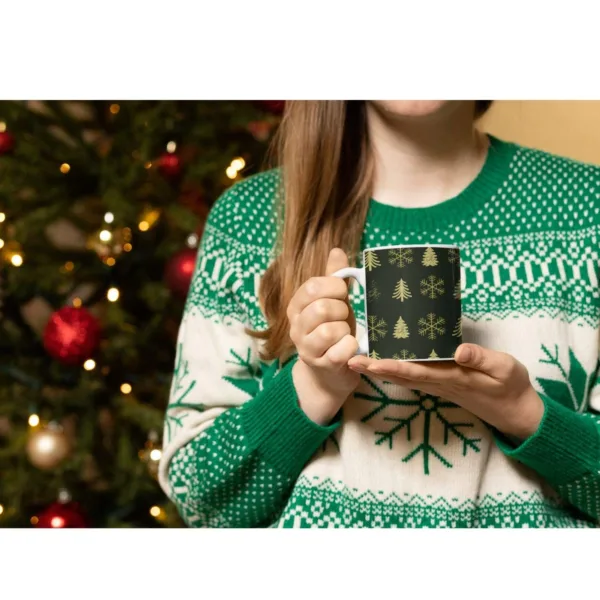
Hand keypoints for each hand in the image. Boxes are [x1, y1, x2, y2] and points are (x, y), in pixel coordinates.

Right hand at [289, 248, 359, 424]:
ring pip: (331, 330)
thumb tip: (336, 250)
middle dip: (342, 311)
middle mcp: (296, 327)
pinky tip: (350, 348)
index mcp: (296, 306)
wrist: (330, 372)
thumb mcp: (334, 301)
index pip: (312, 287)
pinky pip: (341, 350)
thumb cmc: (334, 331)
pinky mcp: (321, 365)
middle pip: (322, 308)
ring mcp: (306, 348)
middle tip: (344, 318)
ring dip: (346, 330)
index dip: (334, 287)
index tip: (343, 293)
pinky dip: (351, 347)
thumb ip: (334, 277)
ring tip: (345, 334)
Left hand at [348, 343, 544, 439]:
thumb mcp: (504, 368)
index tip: (371, 362)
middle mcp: (439, 383)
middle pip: (402, 375)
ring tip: (356, 359)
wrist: (513, 410)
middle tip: (349, 359)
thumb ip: (482, 359)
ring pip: (403, 377)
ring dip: (379, 369)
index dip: (393, 367)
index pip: (417, 372)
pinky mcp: (439, 383)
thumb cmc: (510, 386)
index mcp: (453, 377)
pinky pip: (411, 376)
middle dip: (375, 368)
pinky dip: (392, 370)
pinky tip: (380, 362)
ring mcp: (437, 385)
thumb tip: (460, 350)